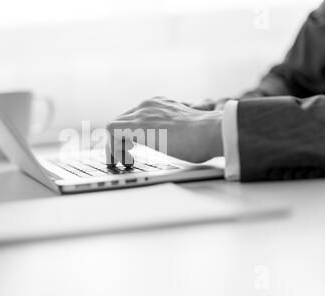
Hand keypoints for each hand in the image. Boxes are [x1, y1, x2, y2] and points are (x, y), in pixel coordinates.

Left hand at [105, 97, 223, 165]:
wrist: (212, 131)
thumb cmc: (206, 136)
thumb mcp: (184, 130)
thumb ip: (172, 132)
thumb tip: (173, 144)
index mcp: (160, 105)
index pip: (134, 117)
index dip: (128, 135)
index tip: (131, 149)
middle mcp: (149, 105)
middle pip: (121, 121)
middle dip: (119, 142)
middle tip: (125, 158)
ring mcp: (142, 113)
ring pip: (114, 126)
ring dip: (115, 147)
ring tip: (122, 162)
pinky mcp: (138, 125)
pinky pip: (113, 131)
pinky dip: (114, 148)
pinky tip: (125, 160)